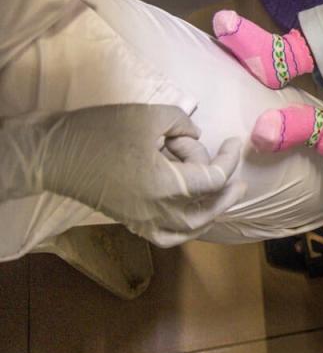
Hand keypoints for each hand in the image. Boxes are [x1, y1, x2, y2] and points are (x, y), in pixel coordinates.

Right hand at [9, 104, 246, 245]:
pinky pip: (165, 236)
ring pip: (188, 229)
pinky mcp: (130, 220)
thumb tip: (196, 137)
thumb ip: (183, 124)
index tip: (233, 142)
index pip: (213, 179)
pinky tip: (191, 218)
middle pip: (207, 209)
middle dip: (227, 191)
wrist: (54, 154)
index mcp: (166, 186)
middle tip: (239, 178)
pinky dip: (184, 230)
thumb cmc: (101, 132)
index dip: (229, 159)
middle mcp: (157, 210)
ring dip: (210, 213)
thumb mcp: (150, 116)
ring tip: (223, 198)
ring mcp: (142, 220)